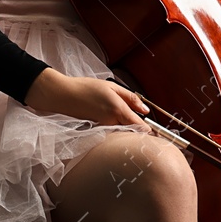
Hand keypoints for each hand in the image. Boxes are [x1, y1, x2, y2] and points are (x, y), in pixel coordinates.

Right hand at [24, 67, 150, 126]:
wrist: (62, 96)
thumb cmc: (85, 88)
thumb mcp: (111, 87)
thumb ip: (130, 98)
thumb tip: (146, 110)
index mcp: (118, 110)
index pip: (141, 128)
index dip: (151, 132)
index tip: (159, 134)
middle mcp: (112, 122)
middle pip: (132, 132)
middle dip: (139, 131)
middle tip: (145, 127)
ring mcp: (104, 128)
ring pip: (122, 132)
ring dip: (127, 129)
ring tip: (125, 121)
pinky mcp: (97, 130)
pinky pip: (112, 132)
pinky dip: (116, 129)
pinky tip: (111, 121)